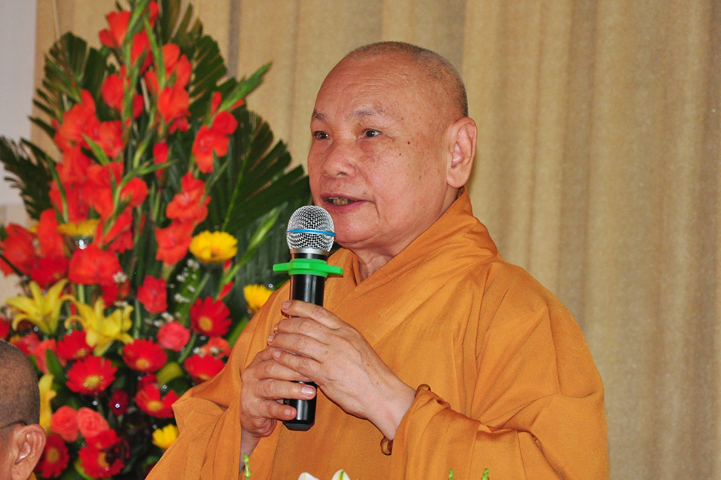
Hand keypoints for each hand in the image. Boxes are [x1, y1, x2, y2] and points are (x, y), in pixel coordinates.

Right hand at [239, 346, 316, 455]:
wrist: (253, 414)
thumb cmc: (271, 389)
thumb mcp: (278, 373)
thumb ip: (289, 362)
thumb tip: (313, 356)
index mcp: (259, 359)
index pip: (275, 351)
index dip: (293, 353)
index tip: (311, 356)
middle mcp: (252, 373)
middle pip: (272, 368)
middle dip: (295, 371)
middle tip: (314, 376)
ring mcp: (250, 391)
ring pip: (271, 388)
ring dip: (293, 390)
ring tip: (310, 393)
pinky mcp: (252, 409)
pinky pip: (268, 409)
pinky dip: (282, 411)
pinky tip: (293, 412)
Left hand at [267, 300, 415, 439]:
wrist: (382, 394)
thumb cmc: (371, 373)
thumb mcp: (358, 345)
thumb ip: (340, 337)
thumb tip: (321, 332)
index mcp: (347, 330)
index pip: (318, 312)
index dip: (298, 307)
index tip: (286, 306)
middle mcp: (339, 340)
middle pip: (305, 325)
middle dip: (286, 324)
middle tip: (277, 326)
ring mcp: (331, 357)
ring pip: (299, 342)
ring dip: (282, 340)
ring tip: (273, 340)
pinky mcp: (325, 375)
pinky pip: (299, 364)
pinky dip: (285, 358)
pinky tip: (277, 356)